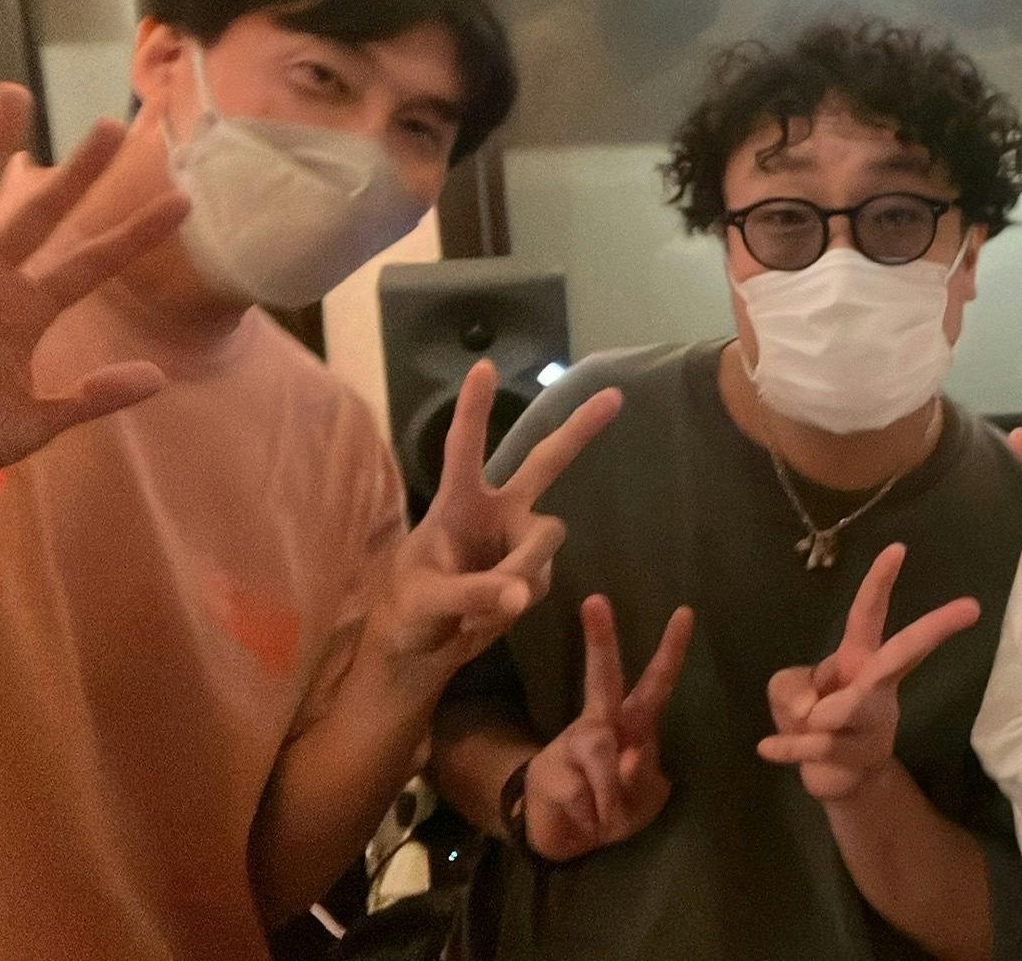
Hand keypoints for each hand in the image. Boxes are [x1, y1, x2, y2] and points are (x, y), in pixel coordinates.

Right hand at [0, 83, 188, 482]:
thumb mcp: (27, 424)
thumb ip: (89, 399)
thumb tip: (158, 376)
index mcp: (21, 313)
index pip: (90, 263)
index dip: (135, 234)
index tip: (183, 202)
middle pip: (41, 214)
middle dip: (78, 173)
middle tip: (116, 126)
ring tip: (12, 93)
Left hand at [368, 359, 621, 686]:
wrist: (419, 654)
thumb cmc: (407, 613)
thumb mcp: (425, 602)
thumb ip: (472, 595)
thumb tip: (521, 595)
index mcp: (456, 504)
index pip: (464, 449)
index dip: (474, 409)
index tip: (484, 366)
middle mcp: (494, 512)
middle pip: (544, 463)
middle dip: (578, 430)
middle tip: (614, 396)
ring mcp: (516, 542)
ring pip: (545, 541)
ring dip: (522, 572)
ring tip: (482, 610)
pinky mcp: (532, 573)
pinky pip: (543, 581)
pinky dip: (518, 603)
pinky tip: (485, 620)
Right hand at [523, 594, 695, 861]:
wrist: (566, 838)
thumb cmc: (614, 806)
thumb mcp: (641, 799)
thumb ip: (641, 777)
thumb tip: (628, 754)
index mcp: (630, 724)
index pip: (654, 683)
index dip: (670, 652)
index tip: (685, 612)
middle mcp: (599, 724)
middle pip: (602, 679)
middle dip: (600, 642)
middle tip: (595, 600)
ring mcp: (572, 745)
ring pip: (602, 755)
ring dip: (612, 796)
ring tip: (607, 816)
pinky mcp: (550, 773)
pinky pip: (586, 795)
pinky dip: (596, 819)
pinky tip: (587, 821)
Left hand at [759, 542, 979, 801]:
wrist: (837, 778)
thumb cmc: (814, 718)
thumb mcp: (787, 689)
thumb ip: (790, 684)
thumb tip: (814, 708)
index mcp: (861, 658)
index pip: (870, 613)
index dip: (879, 581)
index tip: (898, 548)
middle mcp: (878, 684)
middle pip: (906, 651)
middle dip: (936, 628)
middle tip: (972, 605)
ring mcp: (877, 721)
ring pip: (840, 709)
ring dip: (808, 719)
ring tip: (805, 726)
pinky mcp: (864, 754)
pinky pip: (815, 742)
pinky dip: (786, 746)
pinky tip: (770, 748)